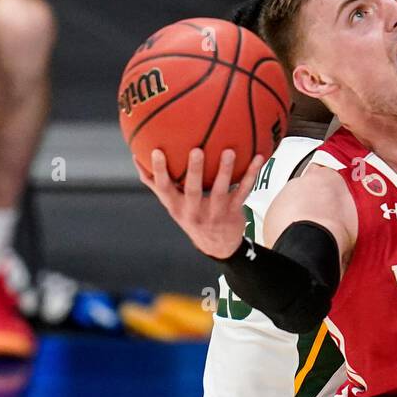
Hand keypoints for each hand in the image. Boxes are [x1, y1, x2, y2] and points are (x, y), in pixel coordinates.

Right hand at [138, 148, 264, 258]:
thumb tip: (136, 156)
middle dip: (194, 170)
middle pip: (192, 190)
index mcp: (176, 206)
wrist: (218, 245)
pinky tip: (259, 157)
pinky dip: (252, 174)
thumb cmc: (191, 215)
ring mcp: (214, 213)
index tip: (156, 151)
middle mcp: (194, 211)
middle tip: (196, 150)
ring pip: (220, 190)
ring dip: (225, 170)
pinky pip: (244, 191)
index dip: (159, 171)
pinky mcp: (233, 212)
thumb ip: (156, 183)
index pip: (163, 188)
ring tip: (229, 151)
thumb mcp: (172, 204)